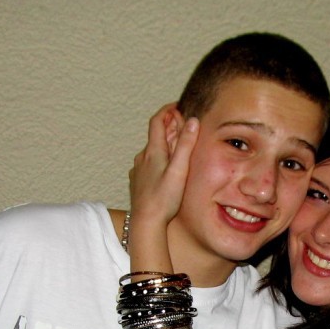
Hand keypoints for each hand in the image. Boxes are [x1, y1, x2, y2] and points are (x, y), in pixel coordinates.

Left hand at [129, 104, 199, 227]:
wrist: (146, 222)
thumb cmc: (163, 198)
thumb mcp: (179, 169)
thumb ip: (186, 145)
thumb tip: (191, 121)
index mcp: (153, 152)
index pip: (157, 121)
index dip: (167, 111)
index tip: (178, 106)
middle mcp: (142, 158)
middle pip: (155, 135)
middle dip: (170, 128)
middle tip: (184, 126)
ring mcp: (138, 170)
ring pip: (152, 151)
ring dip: (165, 145)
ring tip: (178, 149)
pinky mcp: (138, 182)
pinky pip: (148, 165)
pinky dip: (159, 160)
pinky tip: (166, 171)